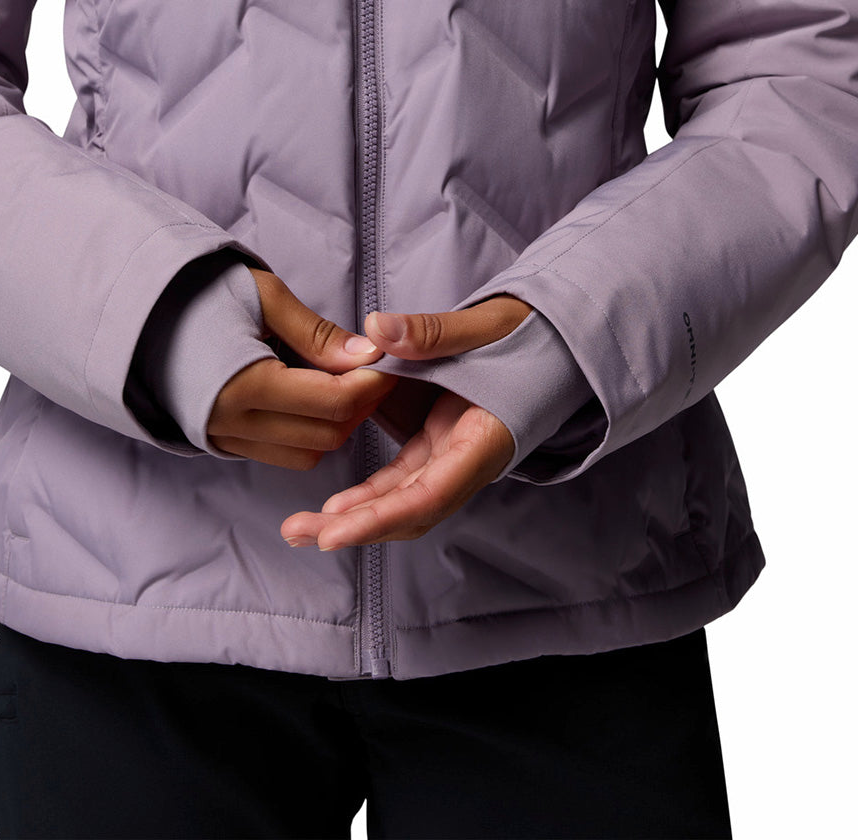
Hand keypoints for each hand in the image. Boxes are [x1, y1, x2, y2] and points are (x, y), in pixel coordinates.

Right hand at [205, 268, 397, 468]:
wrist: (134, 311)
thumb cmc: (198, 293)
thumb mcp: (262, 297)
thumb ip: (316, 333)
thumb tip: (367, 356)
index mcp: (245, 384)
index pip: (335, 401)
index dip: (372, 383)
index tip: (385, 360)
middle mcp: (234, 423)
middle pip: (328, 435)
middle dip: (359, 405)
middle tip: (367, 369)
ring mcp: (223, 439)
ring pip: (307, 454)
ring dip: (334, 425)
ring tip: (338, 383)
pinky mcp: (219, 444)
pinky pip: (280, 455)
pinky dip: (305, 434)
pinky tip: (307, 398)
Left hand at [279, 294, 532, 547]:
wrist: (559, 342)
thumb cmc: (534, 334)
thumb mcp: (488, 326)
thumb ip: (435, 331)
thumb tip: (377, 326)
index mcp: (486, 439)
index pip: (430, 494)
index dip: (381, 517)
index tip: (334, 532)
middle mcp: (468, 459)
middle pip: (410, 511)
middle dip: (355, 527)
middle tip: (298, 532)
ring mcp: (452, 455)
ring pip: (402, 501)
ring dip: (355, 517)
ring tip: (300, 526)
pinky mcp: (439, 444)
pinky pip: (402, 478)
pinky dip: (369, 494)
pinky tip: (334, 505)